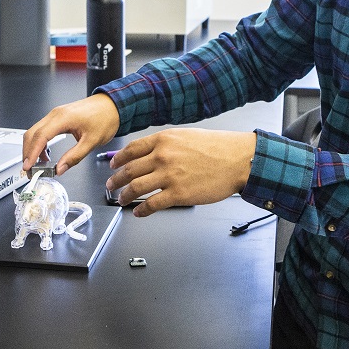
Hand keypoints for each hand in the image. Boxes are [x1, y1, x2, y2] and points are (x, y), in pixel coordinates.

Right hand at [23, 94, 120, 173]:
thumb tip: (60, 169)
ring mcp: (55, 115)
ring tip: (37, 166)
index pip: (40, 136)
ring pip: (35, 132)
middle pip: (32, 134)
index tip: (28, 166)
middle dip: (28, 153)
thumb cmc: (105, 118)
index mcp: (63, 118)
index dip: (32, 153)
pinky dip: (39, 144)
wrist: (112, 105)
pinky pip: (42, 130)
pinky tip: (44, 155)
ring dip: (32, 149)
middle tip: (29, 171)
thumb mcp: (92, 141)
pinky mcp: (57, 118)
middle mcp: (55, 114)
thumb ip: (74, 156)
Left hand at [105, 129, 255, 216]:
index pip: (131, 150)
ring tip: (121, 200)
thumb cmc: (217, 147)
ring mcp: (169, 176)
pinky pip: (152, 204)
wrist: (237, 159)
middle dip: (116, 180)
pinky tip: (139, 212)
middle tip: (111, 185)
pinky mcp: (178, 194)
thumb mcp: (186, 136)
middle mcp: (162, 156)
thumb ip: (166, 144)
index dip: (118, 159)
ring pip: (136, 188)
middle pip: (129, 170)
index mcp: (163, 140)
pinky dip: (141, 210)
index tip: (113, 166)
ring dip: (124, 196)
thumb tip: (150, 153)